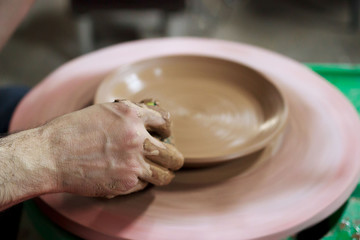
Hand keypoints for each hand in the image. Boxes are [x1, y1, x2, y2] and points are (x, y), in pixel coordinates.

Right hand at [44, 99, 183, 197]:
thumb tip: (150, 118)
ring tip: (156, 172)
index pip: (166, 121)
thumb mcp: (104, 111)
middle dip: (173, 157)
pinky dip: (140, 182)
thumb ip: (130, 114)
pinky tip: (128, 176)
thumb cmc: (72, 131)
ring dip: (163, 173)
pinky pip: (145, 185)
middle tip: (168, 158)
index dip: (166, 129)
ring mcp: (133, 162)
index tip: (163, 135)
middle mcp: (137, 137)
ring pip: (166, 175)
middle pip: (174, 154)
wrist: (50, 154)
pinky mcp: (125, 183)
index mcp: (131, 114)